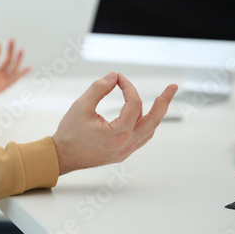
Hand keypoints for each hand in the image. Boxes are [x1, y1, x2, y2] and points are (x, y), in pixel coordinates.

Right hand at [52, 72, 177, 174]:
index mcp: (117, 133)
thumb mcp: (81, 106)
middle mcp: (125, 144)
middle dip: (164, 101)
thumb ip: (98, 88)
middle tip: (173, 87)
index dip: (127, 86)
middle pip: (154, 120)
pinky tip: (143, 115)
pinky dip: (144, 124)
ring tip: (160, 99)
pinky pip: (141, 137)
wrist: (62, 156)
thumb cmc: (69, 133)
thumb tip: (114, 77)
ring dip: (154, 113)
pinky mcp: (122, 153)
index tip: (117, 78)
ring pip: (149, 130)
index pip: (133, 104)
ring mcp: (125, 151)